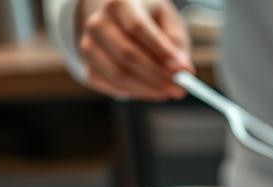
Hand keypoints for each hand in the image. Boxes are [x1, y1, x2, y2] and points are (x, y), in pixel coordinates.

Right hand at [77, 0, 191, 100]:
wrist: (119, 21)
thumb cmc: (150, 20)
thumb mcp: (168, 22)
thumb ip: (177, 44)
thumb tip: (184, 71)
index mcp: (119, 2)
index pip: (136, 27)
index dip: (159, 51)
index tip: (182, 70)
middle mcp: (98, 22)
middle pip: (126, 54)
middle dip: (156, 75)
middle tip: (180, 88)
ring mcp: (89, 46)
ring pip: (118, 75)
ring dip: (148, 88)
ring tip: (170, 91)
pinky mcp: (89, 67)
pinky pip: (112, 86)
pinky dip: (137, 93)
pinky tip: (153, 90)